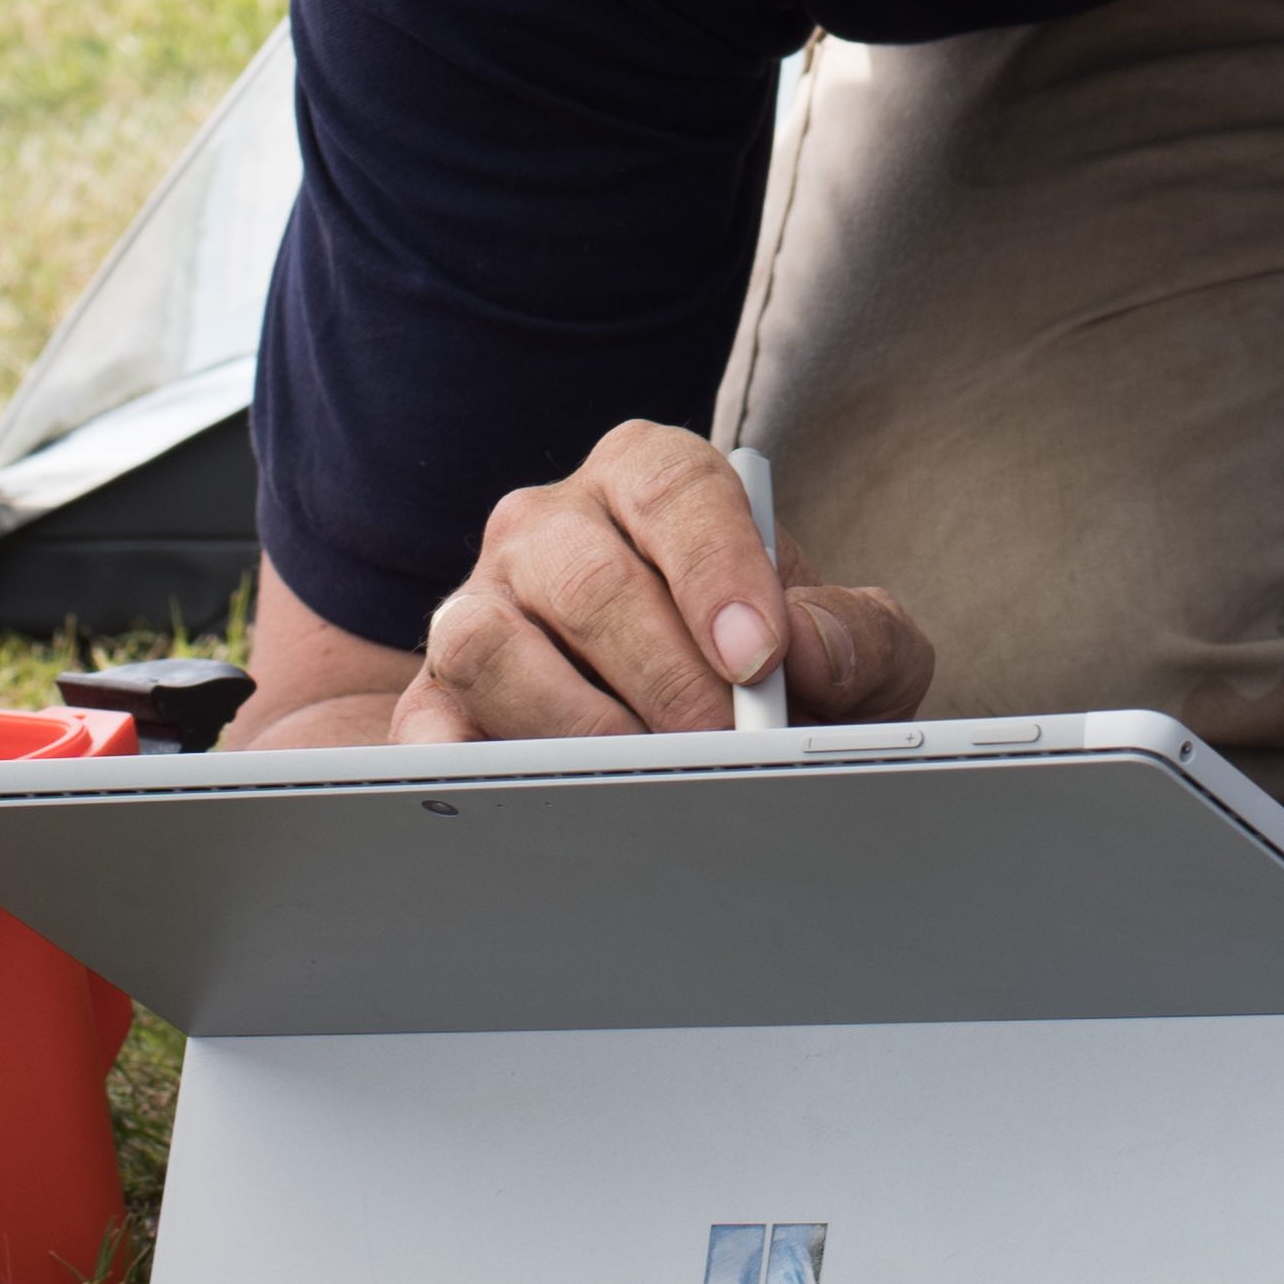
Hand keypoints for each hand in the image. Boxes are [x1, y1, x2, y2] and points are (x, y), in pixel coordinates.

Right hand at [392, 418, 935, 739]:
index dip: (718, 569)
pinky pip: (426, 732)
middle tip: (720, 746)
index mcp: (651, 479)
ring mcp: (482, 608)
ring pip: (489, 645)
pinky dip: (470, 769)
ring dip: (575, 726)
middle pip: (585, 578)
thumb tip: (807, 651)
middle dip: (664, 676)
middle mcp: (552, 528)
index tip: (759, 654)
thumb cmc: (777, 677)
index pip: (674, 488)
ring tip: (646, 783)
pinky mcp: (436, 701)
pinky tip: (537, 804)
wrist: (711, 741)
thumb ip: (856, 635)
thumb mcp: (852, 650)